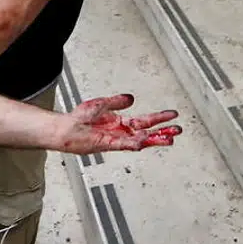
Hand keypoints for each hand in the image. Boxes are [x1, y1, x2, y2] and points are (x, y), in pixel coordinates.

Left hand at [54, 94, 180, 153]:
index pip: (145, 121)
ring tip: (168, 139)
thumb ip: (116, 102)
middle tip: (178, 131)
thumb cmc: (78, 118)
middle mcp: (120, 132)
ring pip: (139, 140)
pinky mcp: (106, 144)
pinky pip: (124, 144)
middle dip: (163, 132)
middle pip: (147, 132)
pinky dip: (134, 143)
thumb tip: (131, 98)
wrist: (64, 128)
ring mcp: (115, 139)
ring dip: (153, 140)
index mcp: (120, 122)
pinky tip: (144, 142)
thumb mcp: (101, 104)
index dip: (159, 118)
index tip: (173, 115)